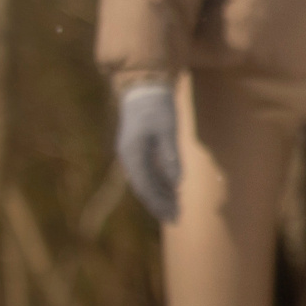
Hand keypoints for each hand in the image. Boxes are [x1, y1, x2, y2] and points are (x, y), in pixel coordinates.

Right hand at [116, 81, 182, 223]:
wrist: (144, 87)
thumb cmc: (157, 107)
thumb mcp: (167, 130)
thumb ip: (170, 156)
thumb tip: (176, 182)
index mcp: (132, 154)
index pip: (146, 186)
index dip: (159, 203)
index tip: (173, 215)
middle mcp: (129, 156)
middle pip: (144, 187)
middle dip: (160, 204)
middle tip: (176, 218)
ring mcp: (133, 153)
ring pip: (146, 181)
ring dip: (160, 196)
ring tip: (175, 208)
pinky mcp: (139, 149)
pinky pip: (148, 172)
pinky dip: (159, 183)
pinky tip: (172, 190)